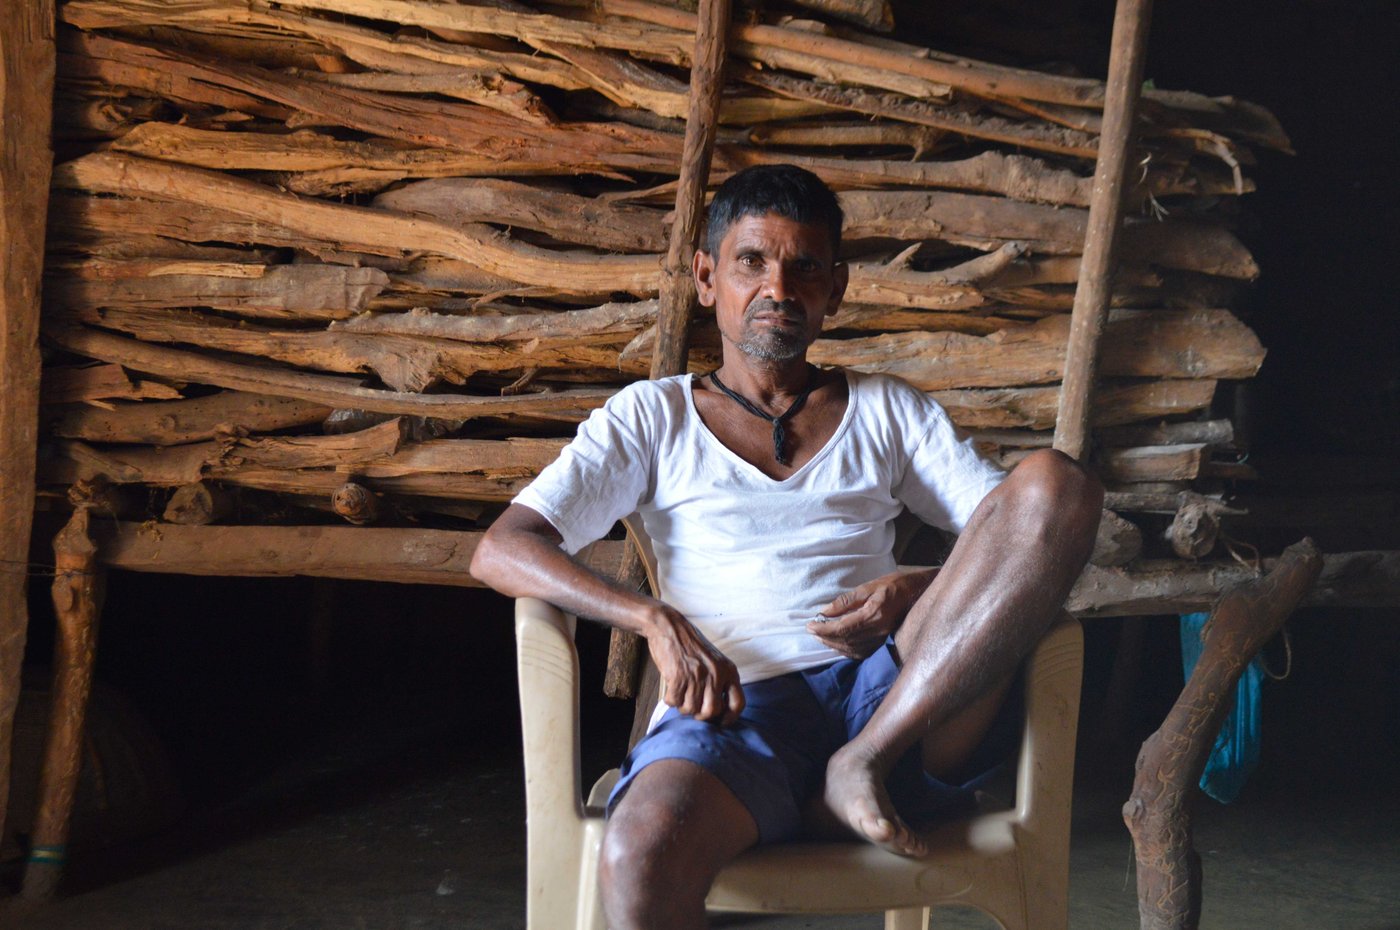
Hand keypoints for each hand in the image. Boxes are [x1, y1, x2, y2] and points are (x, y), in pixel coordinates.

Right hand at [644, 605, 744, 724]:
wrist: (670, 626)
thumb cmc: (690, 646)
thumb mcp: (714, 661)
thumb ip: (719, 681)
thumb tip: (716, 711)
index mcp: (728, 671)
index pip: (738, 703)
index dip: (729, 718)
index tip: (721, 723)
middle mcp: (715, 674)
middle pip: (712, 712)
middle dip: (700, 715)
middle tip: (693, 706)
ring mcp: (697, 675)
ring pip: (691, 709)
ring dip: (683, 706)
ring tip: (681, 694)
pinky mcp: (679, 676)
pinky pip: (675, 702)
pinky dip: (671, 700)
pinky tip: (671, 690)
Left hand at [806, 568, 937, 658]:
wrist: (916, 593)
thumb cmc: (893, 586)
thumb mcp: (868, 587)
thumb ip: (845, 601)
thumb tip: (824, 612)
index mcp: (873, 614)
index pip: (843, 627)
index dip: (824, 629)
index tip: (810, 625)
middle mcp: (878, 630)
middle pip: (845, 640)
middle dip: (825, 637)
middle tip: (811, 631)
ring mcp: (881, 638)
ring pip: (852, 649)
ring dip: (833, 644)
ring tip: (820, 637)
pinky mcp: (883, 642)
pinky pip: (861, 652)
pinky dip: (846, 650)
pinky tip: (837, 644)